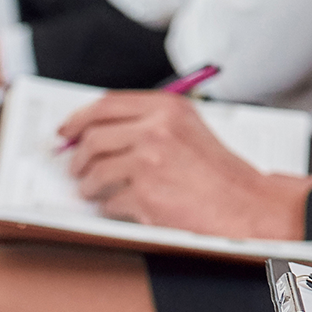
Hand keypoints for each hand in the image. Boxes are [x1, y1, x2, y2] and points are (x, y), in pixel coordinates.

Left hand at [57, 92, 311, 238]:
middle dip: (77, 156)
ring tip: (94, 191)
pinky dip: (109, 206)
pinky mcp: (146, 195)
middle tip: (75, 167)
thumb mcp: (188, 130)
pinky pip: (108, 201)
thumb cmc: (219, 173)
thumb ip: (147, 123)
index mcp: (167, 108)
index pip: (106, 104)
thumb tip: (97, 132)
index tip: (65, 131)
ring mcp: (149, 161)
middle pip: (93, 137)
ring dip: (88, 185)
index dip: (78, 118)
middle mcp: (156, 129)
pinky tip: (123, 206)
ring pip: (94, 171)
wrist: (245, 204)